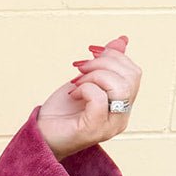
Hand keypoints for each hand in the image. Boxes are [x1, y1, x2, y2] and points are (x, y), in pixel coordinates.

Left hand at [35, 34, 141, 159]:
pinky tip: (73, 93)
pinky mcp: (94, 130)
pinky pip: (100, 99)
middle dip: (104, 63)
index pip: (134, 72)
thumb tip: (121, 40)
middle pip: (131, 77)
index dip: (115, 56)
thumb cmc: (61, 111)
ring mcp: (110, 126)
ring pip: (120, 87)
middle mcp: (122, 118)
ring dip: (95, 75)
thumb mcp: (85, 80)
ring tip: (76, 82)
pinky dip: (86, 89)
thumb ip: (105, 64)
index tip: (91, 53)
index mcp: (123, 105)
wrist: (41, 135)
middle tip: (80, 68)